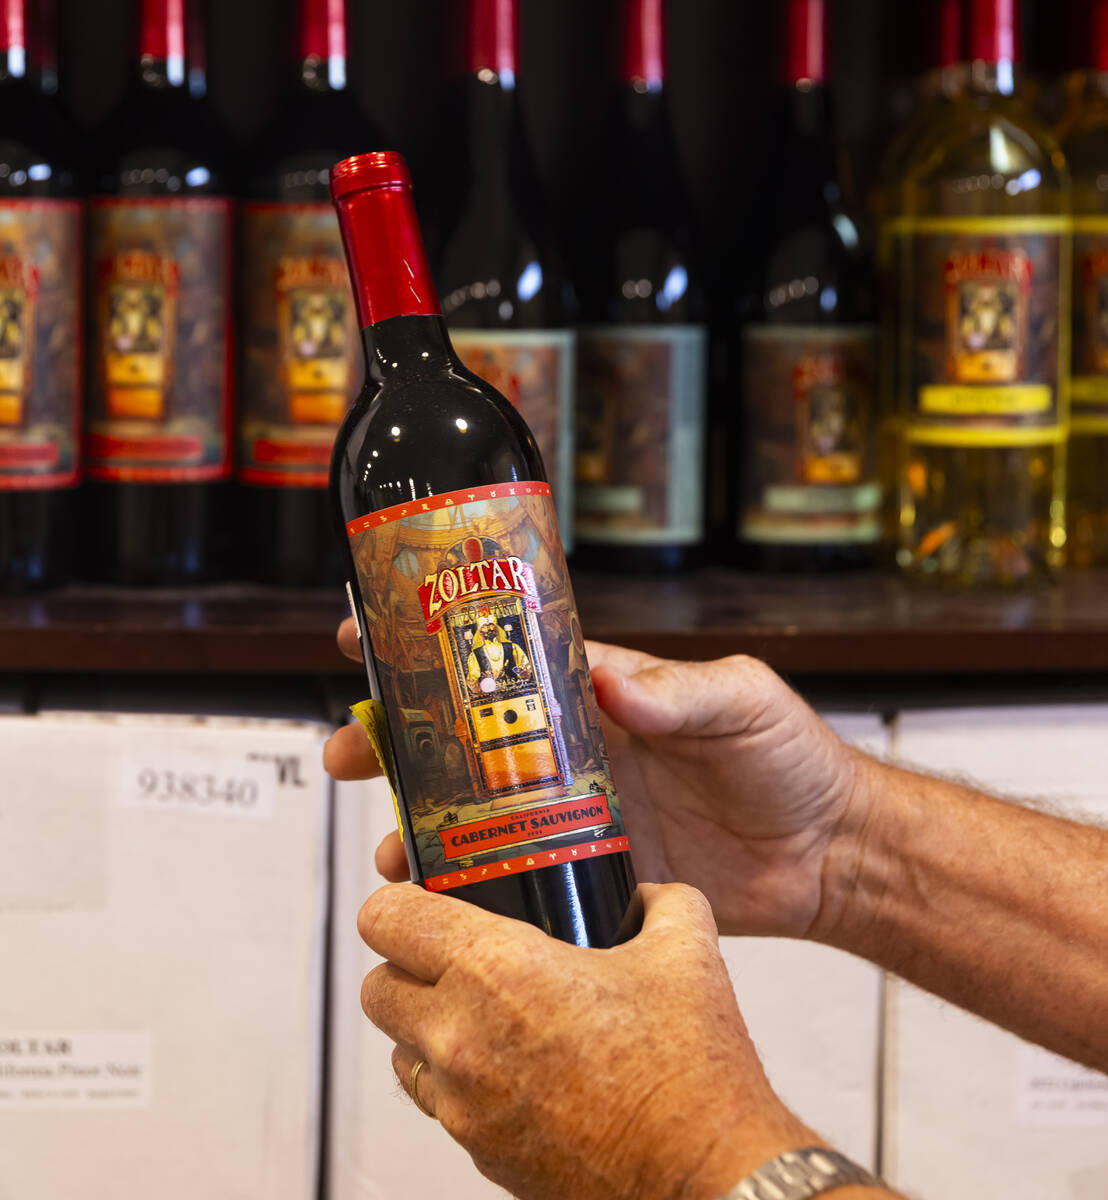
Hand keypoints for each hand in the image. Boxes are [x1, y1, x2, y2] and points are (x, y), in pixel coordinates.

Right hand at [324, 622, 870, 937]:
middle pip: (467, 736)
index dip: (435, 643)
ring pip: (477, 810)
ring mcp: (577, 812)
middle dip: (400, 739)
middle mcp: (575, 749)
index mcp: (601, 692)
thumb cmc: (791, 760)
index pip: (503, 655)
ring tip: (389, 845)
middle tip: (350, 749)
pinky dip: (473, 882)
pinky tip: (442, 896)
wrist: (827, 852)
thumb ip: (681, 691)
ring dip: (423, 821)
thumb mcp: (742, 701)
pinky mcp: (591, 871)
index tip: (369, 635)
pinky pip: (516, 873)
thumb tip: (614, 685)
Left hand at [359, 881, 811, 1199]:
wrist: (706, 1176)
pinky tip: (513, 1065)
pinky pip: (436, 1103)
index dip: (398, 899)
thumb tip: (647, 893)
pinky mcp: (478, 1153)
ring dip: (426, 1024)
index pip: (387, 918)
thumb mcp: (685, 951)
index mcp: (497, 969)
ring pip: (399, 1049)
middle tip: (452, 953)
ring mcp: (463, 1104)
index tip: (422, 896)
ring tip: (485, 1012)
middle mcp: (461, 1037)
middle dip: (406, 963)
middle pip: (376, 987)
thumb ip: (661, 901)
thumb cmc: (688, 1072)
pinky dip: (456, 1079)